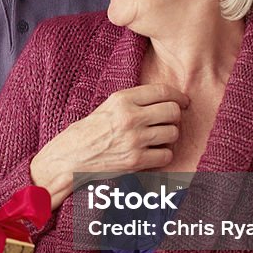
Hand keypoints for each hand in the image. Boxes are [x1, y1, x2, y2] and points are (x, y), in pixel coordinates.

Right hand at [31, 84, 188, 206]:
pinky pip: (166, 155)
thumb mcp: (108, 106)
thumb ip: (134, 101)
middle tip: (169, 122)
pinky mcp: (135, 160)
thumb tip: (166, 99)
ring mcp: (134, 139)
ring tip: (157, 139)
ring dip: (169, 137)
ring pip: (172, 133)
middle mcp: (130, 117)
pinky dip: (162, 156)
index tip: (183, 102)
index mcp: (122, 99)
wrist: (69, 158)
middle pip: (172, 112)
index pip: (162, 91)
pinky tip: (152, 154)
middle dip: (175, 117)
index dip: (178, 96)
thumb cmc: (88, 132)